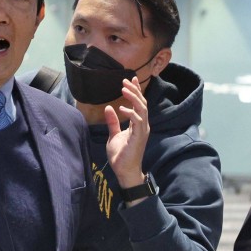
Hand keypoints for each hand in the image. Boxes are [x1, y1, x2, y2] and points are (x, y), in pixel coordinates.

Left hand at [104, 77, 150, 198]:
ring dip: (134, 98)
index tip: (130, 80)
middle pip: (142, 103)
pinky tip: (121, 108)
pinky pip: (138, 121)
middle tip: (126, 80)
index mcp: (138, 124)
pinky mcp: (139, 137)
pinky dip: (131, 113)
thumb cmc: (121, 155)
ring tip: (124, 89)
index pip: (139, 104)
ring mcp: (142, 131)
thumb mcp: (114, 135)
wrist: (124, 171)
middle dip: (135, 91)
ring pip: (142, 109)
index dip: (136, 91)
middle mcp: (143, 125)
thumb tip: (108, 108)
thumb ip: (112, 122)